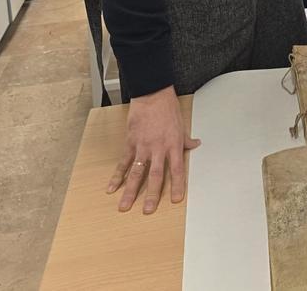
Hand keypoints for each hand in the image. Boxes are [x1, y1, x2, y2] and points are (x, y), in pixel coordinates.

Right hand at [109, 85, 200, 213]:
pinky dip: (117, 176)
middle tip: (147, 210)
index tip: (176, 199)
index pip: (177, 169)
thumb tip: (195, 145)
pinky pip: (123, 162)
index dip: (177, 185)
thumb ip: (185, 139)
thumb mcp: (181, 124)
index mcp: (173, 145)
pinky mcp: (130, 143)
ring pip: (136, 172)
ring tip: (124, 206)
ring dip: (130, 190)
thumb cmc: (168, 109)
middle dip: (151, 194)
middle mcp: (158, 148)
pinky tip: (112, 188)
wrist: (152, 95)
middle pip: (156, 175)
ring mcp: (143, 147)